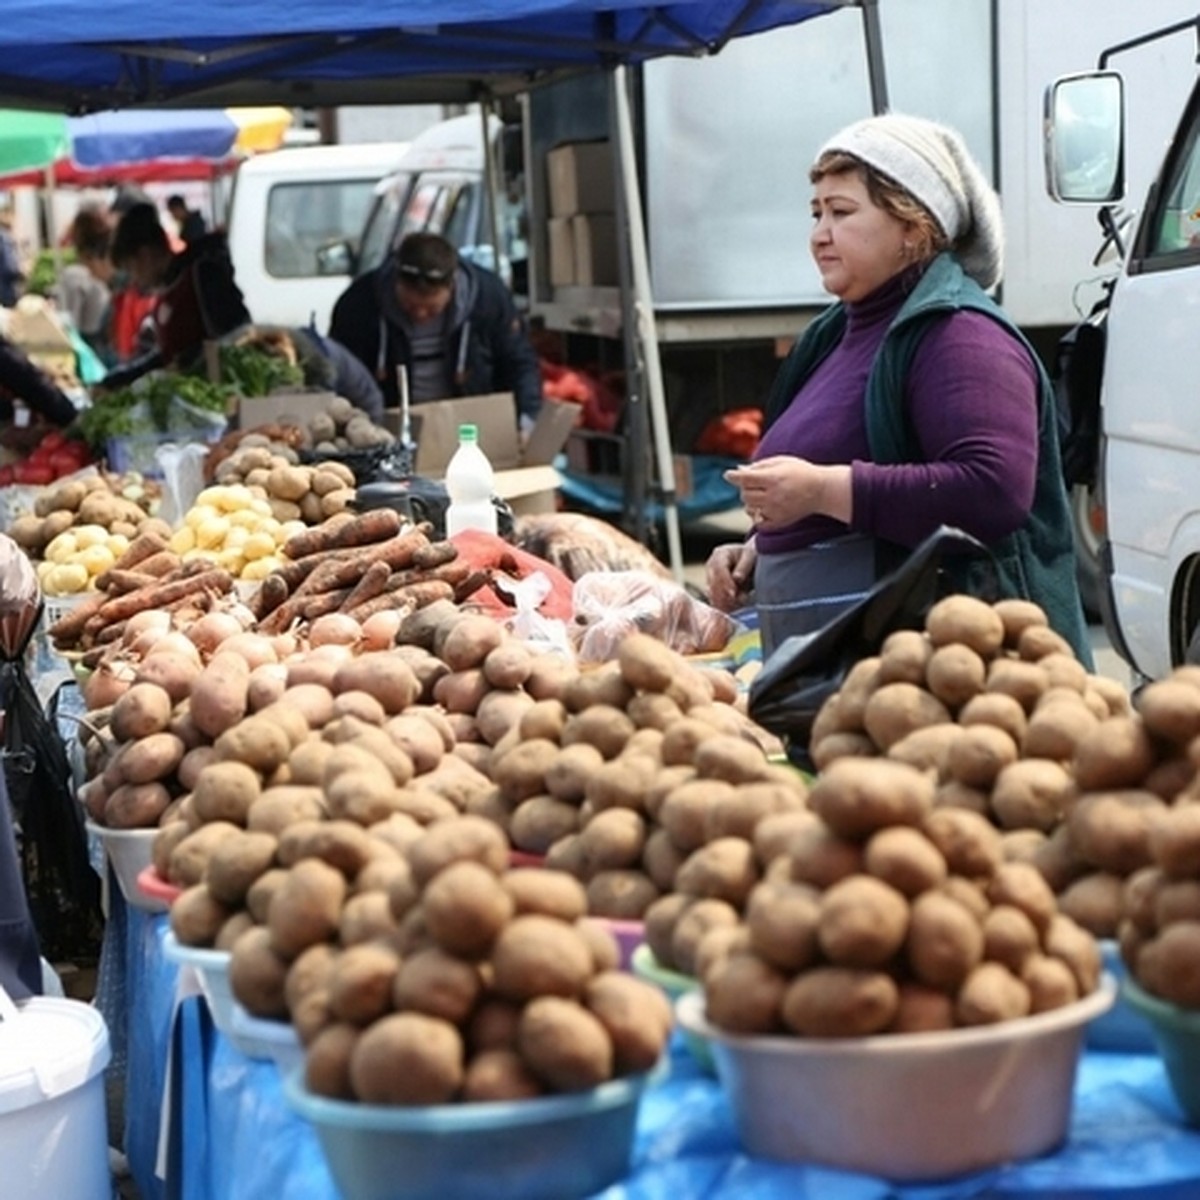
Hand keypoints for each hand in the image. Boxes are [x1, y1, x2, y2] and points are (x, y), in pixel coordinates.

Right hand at [706, 540, 756, 611]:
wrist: (752, 562)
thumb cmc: (753, 556)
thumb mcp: (751, 556)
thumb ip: (744, 566)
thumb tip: (737, 578)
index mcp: (720, 554)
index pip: (718, 570)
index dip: (725, 583)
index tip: (733, 594)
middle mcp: (711, 566)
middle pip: (713, 584)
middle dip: (725, 596)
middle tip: (738, 603)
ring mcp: (710, 578)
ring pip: (712, 594)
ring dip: (725, 602)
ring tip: (739, 606)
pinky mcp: (713, 589)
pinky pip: (715, 600)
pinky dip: (724, 606)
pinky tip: (734, 609)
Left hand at [724, 456, 851, 527]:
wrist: (821, 490)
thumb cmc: (801, 472)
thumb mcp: (781, 461)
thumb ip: (759, 466)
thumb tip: (739, 470)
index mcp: (774, 478)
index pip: (745, 479)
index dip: (733, 476)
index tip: (728, 475)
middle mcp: (774, 496)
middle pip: (745, 495)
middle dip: (745, 488)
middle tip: (755, 484)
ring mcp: (776, 511)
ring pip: (748, 508)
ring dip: (750, 501)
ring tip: (762, 495)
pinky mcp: (779, 522)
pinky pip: (757, 522)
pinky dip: (757, 515)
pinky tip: (765, 507)